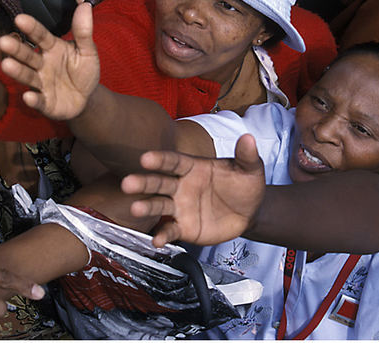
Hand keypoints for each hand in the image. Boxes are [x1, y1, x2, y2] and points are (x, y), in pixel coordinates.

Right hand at [0, 3, 98, 119]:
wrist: (87, 98)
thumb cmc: (83, 70)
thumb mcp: (88, 50)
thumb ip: (83, 31)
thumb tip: (85, 5)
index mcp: (52, 48)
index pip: (41, 36)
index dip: (31, 28)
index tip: (20, 18)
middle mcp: (42, 64)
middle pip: (28, 55)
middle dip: (16, 49)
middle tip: (3, 41)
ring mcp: (42, 84)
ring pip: (28, 76)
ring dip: (17, 71)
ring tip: (6, 65)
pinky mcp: (45, 103)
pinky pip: (39, 101)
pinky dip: (33, 99)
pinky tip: (28, 96)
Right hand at [121, 134, 266, 247]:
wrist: (250, 212)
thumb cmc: (245, 185)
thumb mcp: (250, 169)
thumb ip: (247, 155)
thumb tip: (249, 137)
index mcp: (193, 167)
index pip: (174, 161)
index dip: (160, 159)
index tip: (145, 158)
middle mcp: (181, 185)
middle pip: (159, 182)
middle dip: (143, 182)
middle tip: (127, 183)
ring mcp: (180, 206)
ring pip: (159, 205)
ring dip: (146, 206)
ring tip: (135, 208)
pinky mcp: (184, 227)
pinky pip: (170, 230)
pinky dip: (162, 234)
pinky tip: (156, 240)